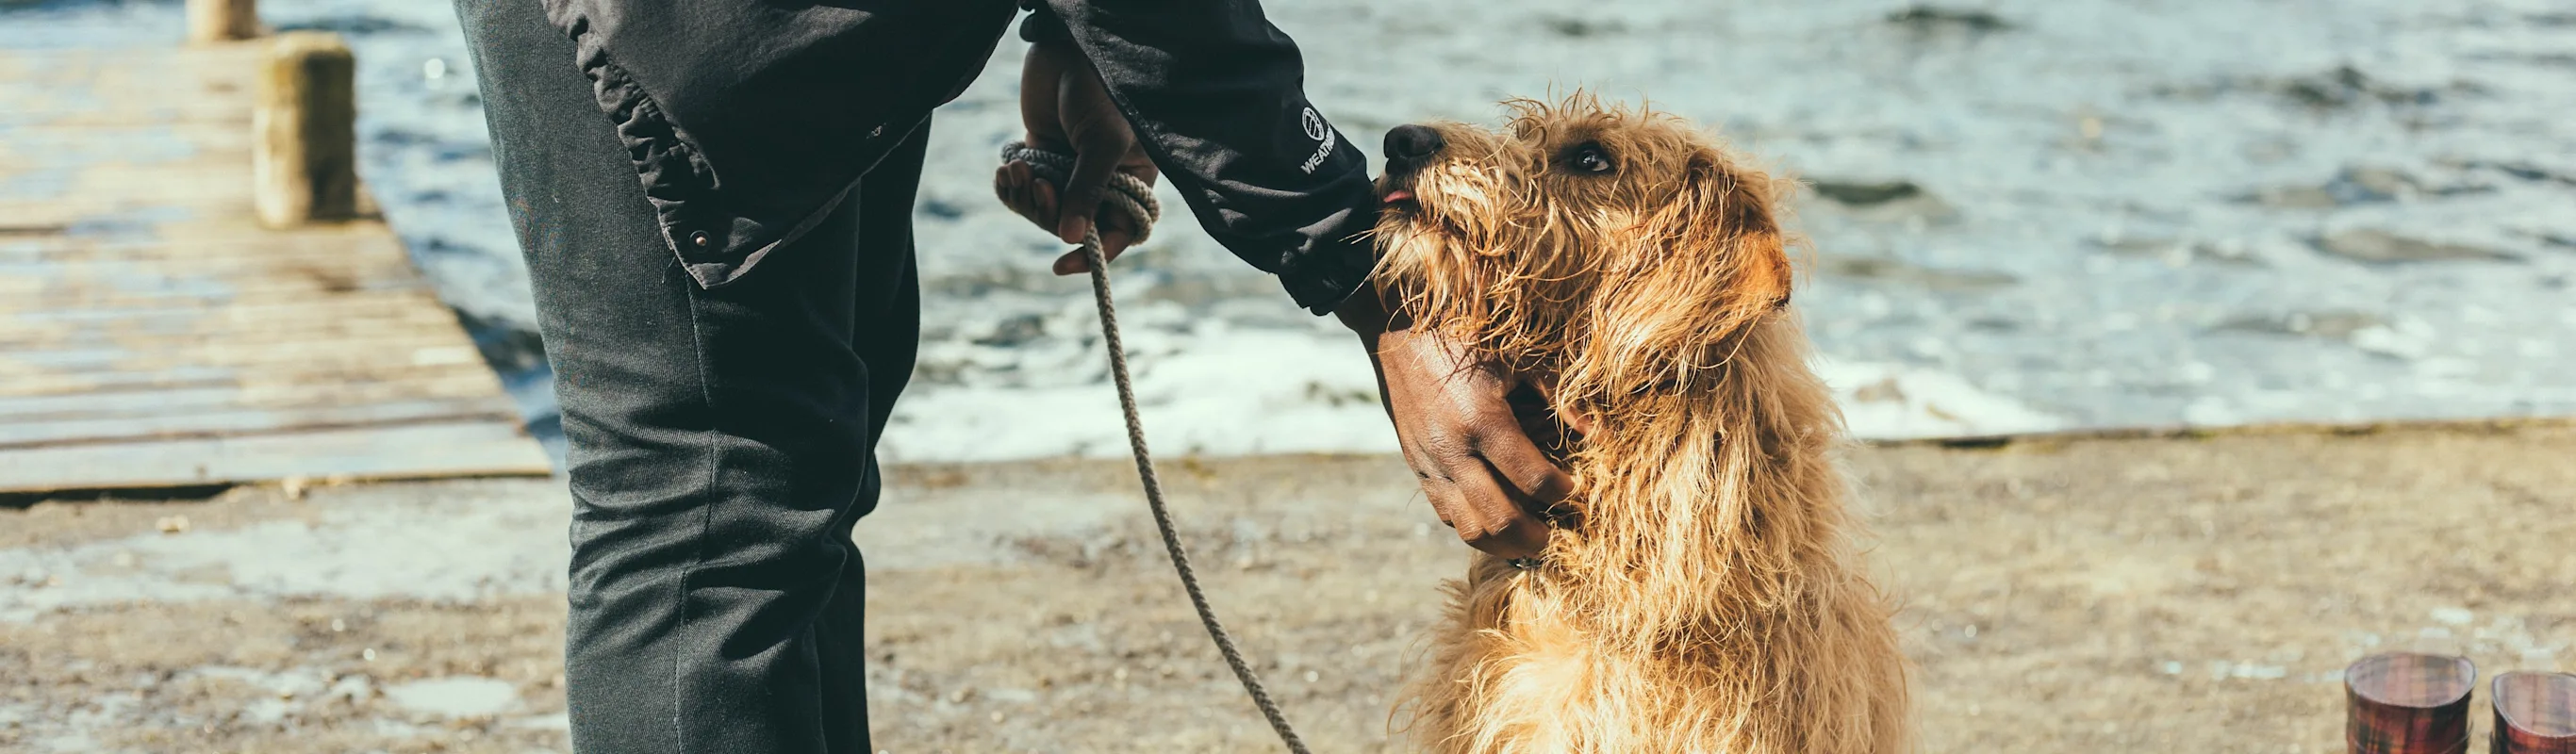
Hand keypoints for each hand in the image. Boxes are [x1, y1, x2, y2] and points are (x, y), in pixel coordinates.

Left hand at [994, 38, 1158, 274]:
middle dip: (1048, 212)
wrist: (1067, 48)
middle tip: (1036, 185)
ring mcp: (1069, 171)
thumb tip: (1070, 238)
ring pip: (1043, 211)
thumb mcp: (1103, 142)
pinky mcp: (1040, 157)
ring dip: (1025, 196)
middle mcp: (1102, 182)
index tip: (1061, 264)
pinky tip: (1006, 169)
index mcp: (1131, 181)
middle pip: (1073, 226)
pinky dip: (1011, 186)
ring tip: (1016, 168)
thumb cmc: (1101, 91)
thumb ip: (1088, 190)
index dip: (1093, 253)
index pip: (1118, 232)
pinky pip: (1022, 191)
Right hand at [1337, 292, 1573, 558]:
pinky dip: (1472, 524)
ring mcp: (1430, 463)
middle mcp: (1453, 450)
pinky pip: (1444, 512)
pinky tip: (1495, 518)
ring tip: (1528, 539)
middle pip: (1500, 519)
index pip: (1533, 480)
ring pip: (1467, 528)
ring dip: (1502, 542)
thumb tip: (1600, 432)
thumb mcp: (1518, 357)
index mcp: (1483, 421)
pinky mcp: (1416, 465)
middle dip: (1535, 536)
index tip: (1576, 487)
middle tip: (1558, 534)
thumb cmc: (1465, 335)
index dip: (1563, 492)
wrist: (1397, 329)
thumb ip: (1560, 397)